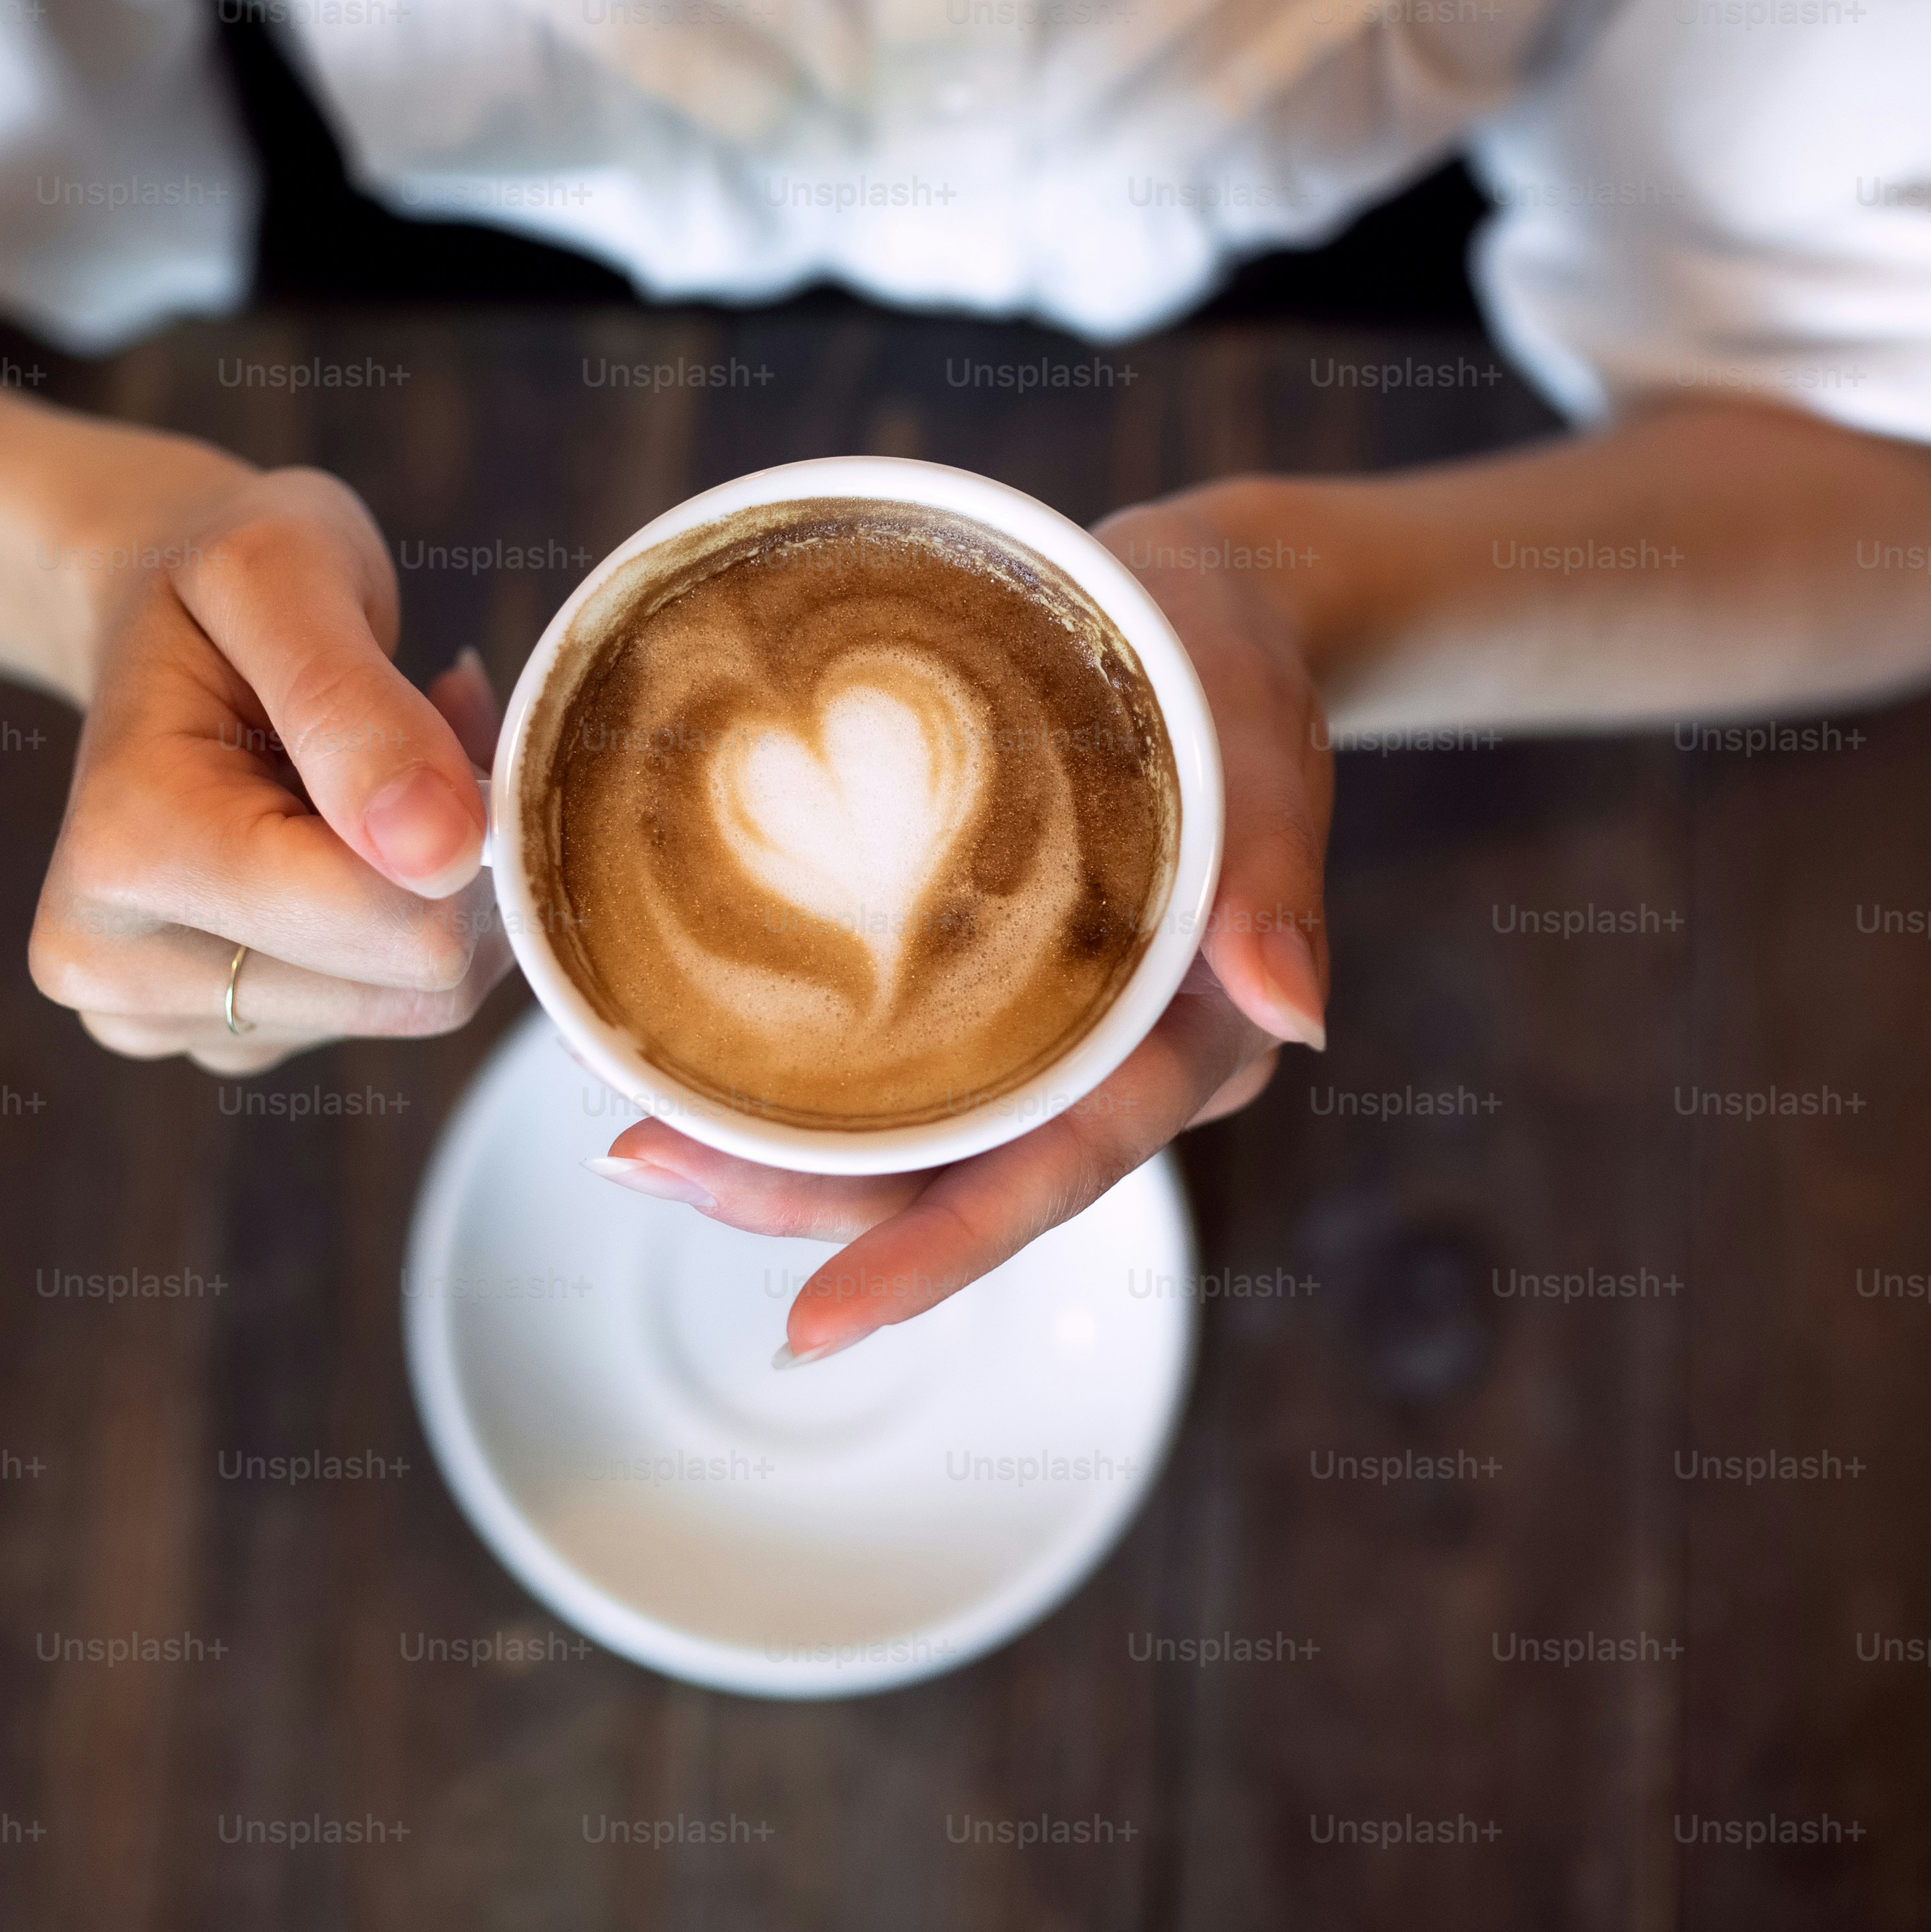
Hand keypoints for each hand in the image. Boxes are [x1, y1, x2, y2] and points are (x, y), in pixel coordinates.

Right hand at [25, 447, 513, 1074]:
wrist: (152, 612)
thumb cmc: (218, 578)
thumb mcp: (284, 574)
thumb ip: (356, 710)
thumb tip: (439, 852)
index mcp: (123, 850)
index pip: (381, 915)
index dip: (460, 825)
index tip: (441, 721)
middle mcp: (111, 964)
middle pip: (410, 981)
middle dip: (448, 857)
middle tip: (414, 735)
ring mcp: (158, 1019)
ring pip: (413, 1006)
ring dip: (433, 885)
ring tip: (371, 773)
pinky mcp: (218, 1041)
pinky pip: (385, 1011)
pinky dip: (405, 918)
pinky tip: (352, 833)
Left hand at [588, 485, 1335, 1361]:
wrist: (1201, 610)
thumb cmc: (1232, 668)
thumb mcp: (1259, 742)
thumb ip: (1274, 879)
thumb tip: (1291, 1008)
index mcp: (1192, 1043)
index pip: (1059, 1175)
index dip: (937, 1254)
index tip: (818, 1322)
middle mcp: (1119, 1066)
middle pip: (957, 1180)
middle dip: (806, 1205)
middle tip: (646, 1166)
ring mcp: (1056, 1034)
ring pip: (913, 1139)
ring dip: (780, 1155)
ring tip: (639, 1141)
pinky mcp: (1000, 985)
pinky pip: (899, 1063)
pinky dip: (799, 1078)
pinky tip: (695, 1066)